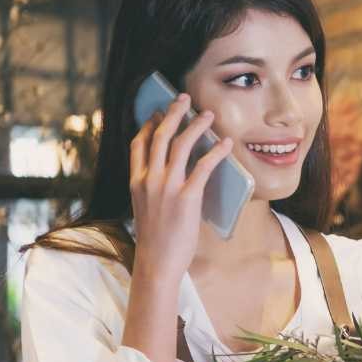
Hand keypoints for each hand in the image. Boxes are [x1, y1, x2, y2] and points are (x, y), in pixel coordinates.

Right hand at [128, 92, 234, 281]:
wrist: (157, 262)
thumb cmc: (157, 239)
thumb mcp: (146, 208)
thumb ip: (154, 188)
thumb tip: (175, 172)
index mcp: (136, 182)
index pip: (138, 144)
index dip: (148, 125)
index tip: (157, 113)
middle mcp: (148, 180)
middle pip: (159, 136)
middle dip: (173, 113)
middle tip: (184, 98)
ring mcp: (166, 188)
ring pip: (180, 145)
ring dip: (196, 126)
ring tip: (209, 115)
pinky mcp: (186, 198)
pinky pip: (203, 166)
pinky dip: (216, 151)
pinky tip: (226, 144)